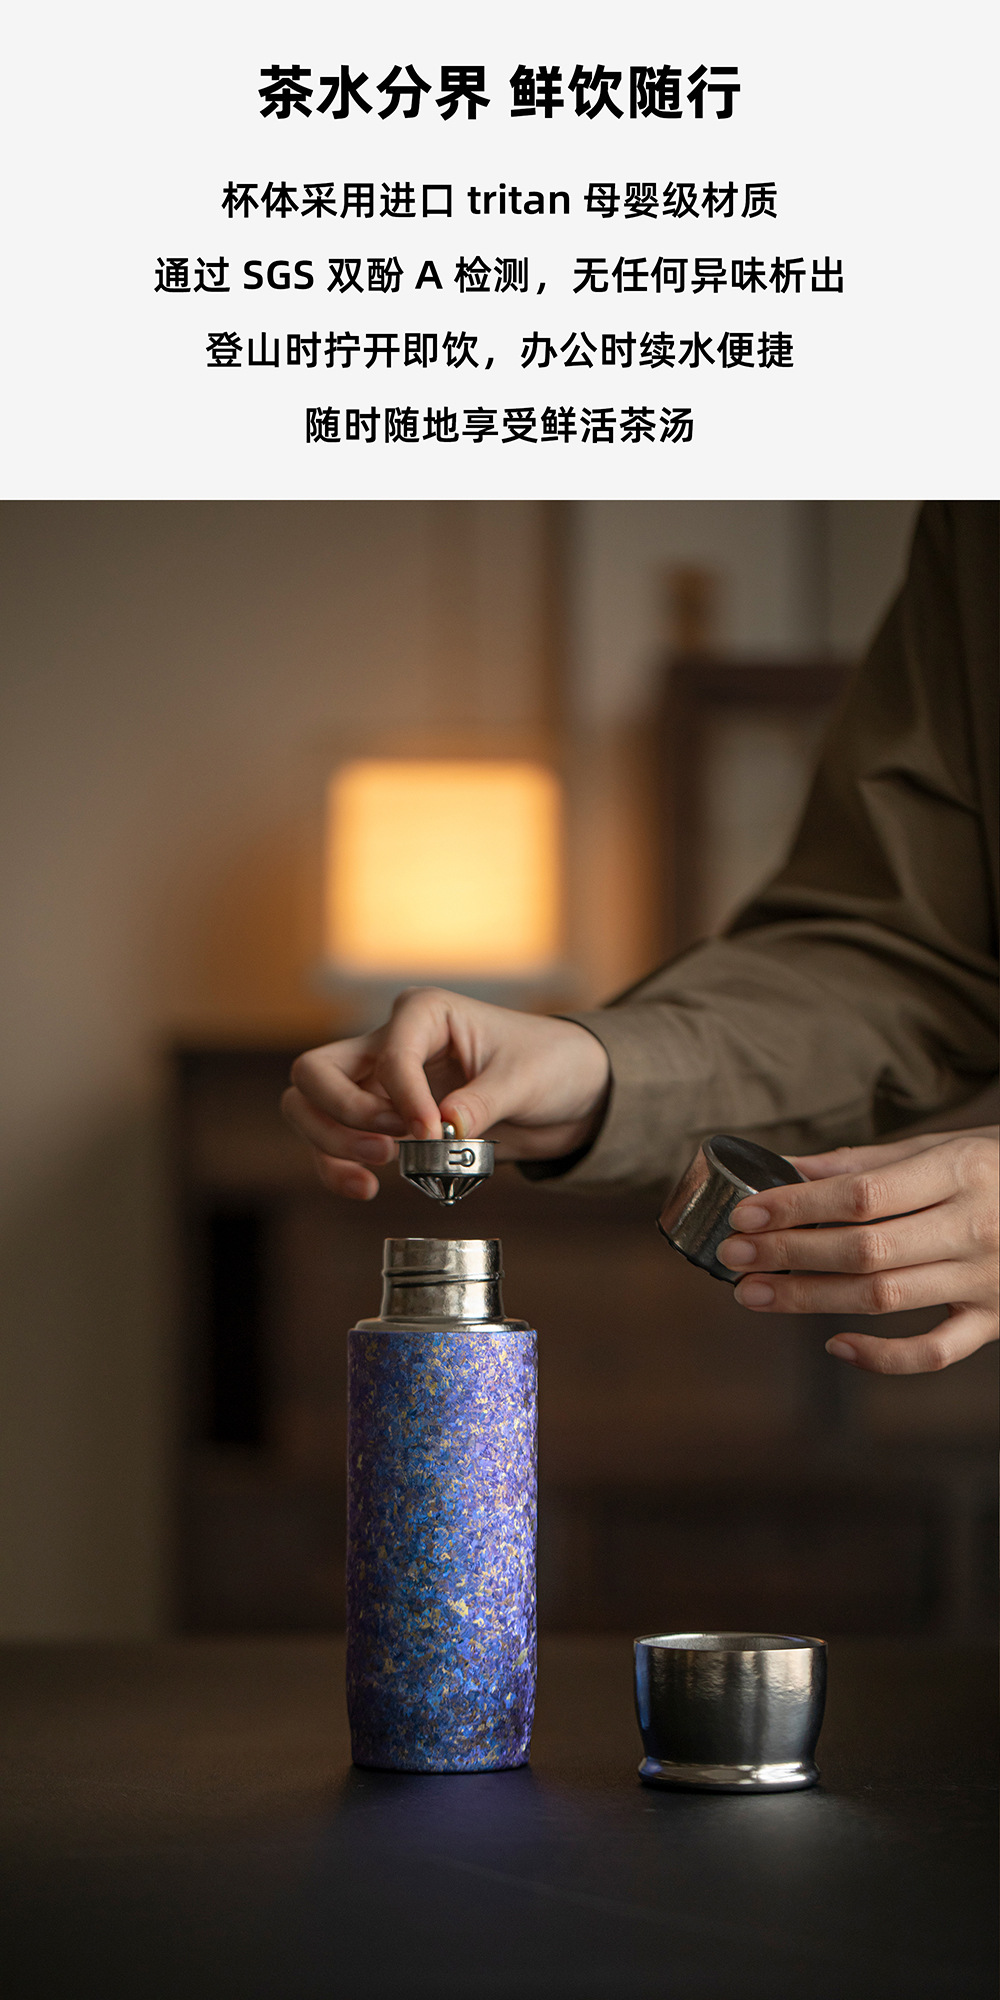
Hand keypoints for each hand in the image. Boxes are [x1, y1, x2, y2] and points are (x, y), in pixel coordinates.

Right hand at [282, 987, 610, 1199]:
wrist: (567, 1093)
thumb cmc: (547, 1065)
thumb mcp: (526, 1080)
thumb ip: (483, 1103)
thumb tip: (443, 1127)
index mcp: (423, 1013)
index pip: (388, 1056)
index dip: (404, 1100)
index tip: (433, 1134)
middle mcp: (388, 1041)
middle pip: (315, 1072)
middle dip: (341, 1114)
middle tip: (388, 1147)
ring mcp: (377, 1082)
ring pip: (308, 1106)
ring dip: (329, 1143)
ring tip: (377, 1171)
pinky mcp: (380, 1120)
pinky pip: (332, 1142)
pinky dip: (336, 1166)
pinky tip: (364, 1188)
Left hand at [715, 1128, 998, 1373]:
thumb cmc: (999, 1168)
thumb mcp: (945, 1146)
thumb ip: (869, 1162)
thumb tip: (792, 1168)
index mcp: (959, 1172)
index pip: (861, 1195)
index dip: (796, 1206)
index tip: (746, 1213)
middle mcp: (974, 1228)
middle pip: (865, 1249)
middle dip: (789, 1253)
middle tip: (733, 1255)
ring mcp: (986, 1281)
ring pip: (885, 1299)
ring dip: (810, 1299)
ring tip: (755, 1294)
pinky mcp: (995, 1323)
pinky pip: (934, 1352)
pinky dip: (881, 1357)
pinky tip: (834, 1345)